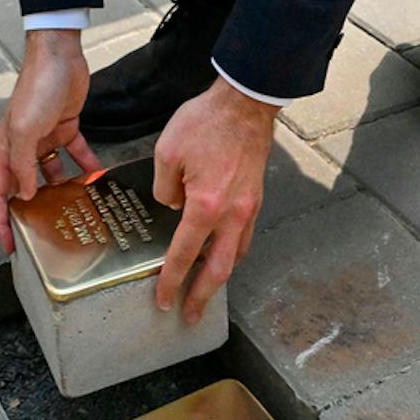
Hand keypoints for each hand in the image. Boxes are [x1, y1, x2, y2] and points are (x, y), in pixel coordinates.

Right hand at [0, 29, 96, 252]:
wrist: (59, 54)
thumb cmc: (36, 87)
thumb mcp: (25, 129)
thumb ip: (22, 164)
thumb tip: (24, 195)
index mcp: (6, 148)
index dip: (0, 220)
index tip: (9, 245)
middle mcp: (22, 146)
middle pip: (23, 186)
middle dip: (31, 211)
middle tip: (46, 235)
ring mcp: (45, 137)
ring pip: (51, 173)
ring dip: (61, 191)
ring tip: (76, 209)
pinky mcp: (66, 127)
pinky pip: (76, 153)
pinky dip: (85, 165)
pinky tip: (97, 178)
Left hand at [151, 79, 278, 323]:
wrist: (245, 103)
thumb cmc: (205, 122)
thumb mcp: (167, 152)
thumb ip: (164, 188)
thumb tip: (172, 206)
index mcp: (205, 206)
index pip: (184, 254)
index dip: (172, 281)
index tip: (163, 300)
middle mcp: (232, 214)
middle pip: (218, 269)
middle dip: (203, 296)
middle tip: (190, 316)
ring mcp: (248, 208)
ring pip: (236, 255)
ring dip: (220, 276)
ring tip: (206, 290)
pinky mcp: (256, 198)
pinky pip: (245, 236)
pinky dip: (232, 252)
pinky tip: (222, 253)